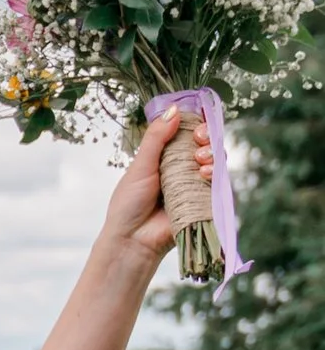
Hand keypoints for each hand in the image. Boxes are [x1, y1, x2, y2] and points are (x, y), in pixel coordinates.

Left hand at [105, 104, 208, 271]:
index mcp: (167, 158)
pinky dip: (216, 176)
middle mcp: (183, 169)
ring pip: (216, 163)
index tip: (194, 126)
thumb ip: (157, 138)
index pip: (189, 134)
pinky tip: (206, 174)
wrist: (132, 239)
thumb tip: (174, 109)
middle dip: (207, 139)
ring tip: (200, 161)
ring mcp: (195, 186)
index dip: (197, 126)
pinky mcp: (204, 203)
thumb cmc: (129, 204)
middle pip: (207, 146)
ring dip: (213, 156)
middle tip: (198, 142)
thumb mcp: (140, 165)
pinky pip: (219, 186)